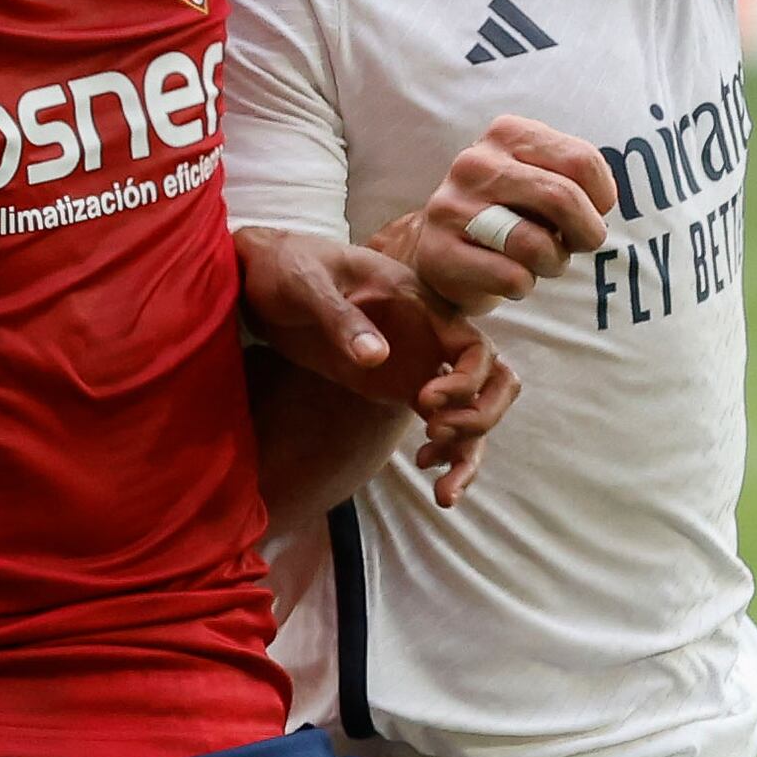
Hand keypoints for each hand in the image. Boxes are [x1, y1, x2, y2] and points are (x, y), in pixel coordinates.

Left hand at [240, 223, 511, 476]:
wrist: (265, 279)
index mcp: (418, 303)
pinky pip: (441, 421)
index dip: (465, 381)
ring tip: (442, 488)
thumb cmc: (290, 267)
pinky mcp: (397, 385)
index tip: (424, 401)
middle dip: (478, 416)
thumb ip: (340, 318)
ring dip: (468, 448)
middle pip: (491, 380)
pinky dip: (446, 452)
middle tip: (433, 434)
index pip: (474, 347)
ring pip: (470, 408)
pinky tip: (425, 469)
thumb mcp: (307, 285)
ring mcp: (416, 363)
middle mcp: (428, 335)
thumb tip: (377, 357)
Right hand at [363, 117, 620, 314]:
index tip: (594, 212)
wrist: (443, 246)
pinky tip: (510, 277)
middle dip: (586, 232)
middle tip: (579, 244)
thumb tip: (600, 205)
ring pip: (536, 244)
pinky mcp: (439, 253)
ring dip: (554, 262)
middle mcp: (475, 163)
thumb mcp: (542, 177)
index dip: (602, 197)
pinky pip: (511, 277)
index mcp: (507, 134)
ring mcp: (451, 208)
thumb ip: (574, 177)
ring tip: (542, 262)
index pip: (582, 160)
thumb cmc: (511, 212)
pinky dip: (524, 285)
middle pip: (562, 198)